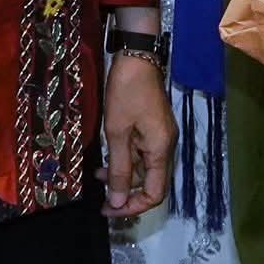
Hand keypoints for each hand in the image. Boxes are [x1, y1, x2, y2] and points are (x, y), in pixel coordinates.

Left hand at [100, 50, 176, 217]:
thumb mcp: (117, 132)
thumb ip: (119, 168)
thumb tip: (119, 202)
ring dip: (124, 175)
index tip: (108, 208)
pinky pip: (142, 153)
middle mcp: (165, 145)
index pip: (155, 193)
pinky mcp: (153, 126)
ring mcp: (160, 135)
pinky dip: (126, 160)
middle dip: (126, 193)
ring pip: (145, 168)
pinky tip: (107, 157)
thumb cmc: (126, 92)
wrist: (136, 56)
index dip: (133, 206)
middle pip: (152, 182)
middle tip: (101, 197)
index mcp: (161, 149)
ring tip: (98, 175)